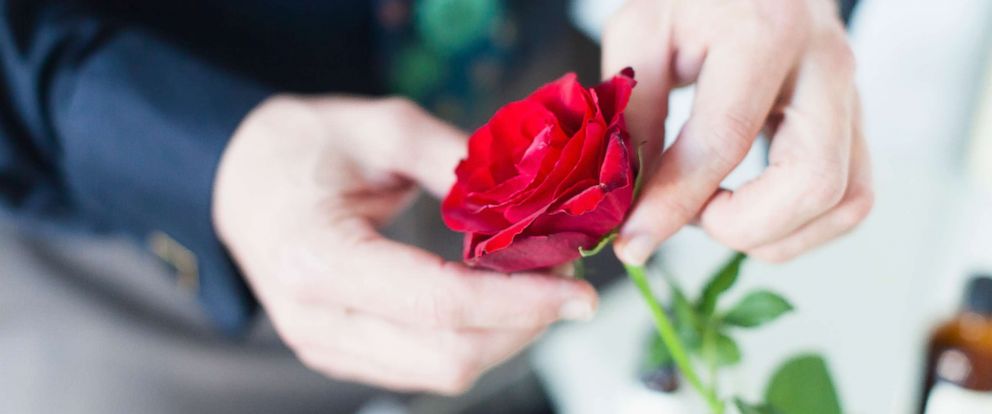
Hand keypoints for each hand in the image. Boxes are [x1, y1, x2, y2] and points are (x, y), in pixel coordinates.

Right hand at [213, 96, 596, 393]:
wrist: (238, 178)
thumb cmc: (299, 145)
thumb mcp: (380, 128)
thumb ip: (456, 161)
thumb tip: (533, 194)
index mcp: (319, 259)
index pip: (440, 304)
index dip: (519, 303)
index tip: (576, 291)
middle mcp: (316, 320)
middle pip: (447, 357)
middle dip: (521, 326)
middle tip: (564, 284)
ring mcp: (324, 346)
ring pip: (439, 373)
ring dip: (501, 338)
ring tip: (534, 289)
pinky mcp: (338, 353)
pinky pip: (420, 367)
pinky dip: (469, 340)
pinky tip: (492, 301)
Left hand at [603, 0, 872, 263]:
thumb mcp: (642, 33)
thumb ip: (637, 111)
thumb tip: (635, 199)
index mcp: (764, 33)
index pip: (725, 141)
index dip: (675, 203)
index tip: (634, 240)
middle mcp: (826, 64)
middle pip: (812, 182)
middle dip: (742, 226)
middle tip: (691, 216)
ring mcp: (853, 95)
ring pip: (846, 201)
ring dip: (774, 234)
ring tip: (715, 211)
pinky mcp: (857, 121)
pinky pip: (852, 199)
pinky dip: (800, 226)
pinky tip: (750, 209)